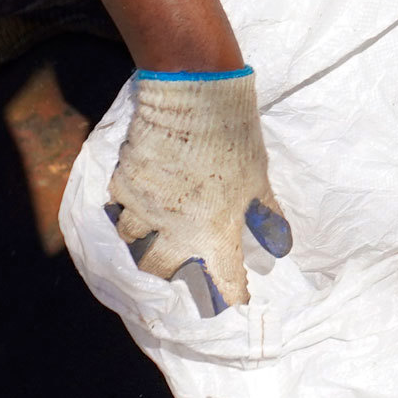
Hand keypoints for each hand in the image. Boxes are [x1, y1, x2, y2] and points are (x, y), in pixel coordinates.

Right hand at [105, 68, 293, 314]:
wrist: (195, 97)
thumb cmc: (236, 141)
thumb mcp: (259, 180)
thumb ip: (266, 217)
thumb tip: (280, 247)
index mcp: (216, 232)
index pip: (224, 280)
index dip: (232, 294)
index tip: (235, 300)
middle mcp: (175, 230)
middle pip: (159, 271)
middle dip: (168, 272)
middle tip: (177, 262)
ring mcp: (144, 208)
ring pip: (131, 242)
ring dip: (141, 241)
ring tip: (152, 230)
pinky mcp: (123, 185)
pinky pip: (117, 208)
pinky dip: (125, 209)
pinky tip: (135, 201)